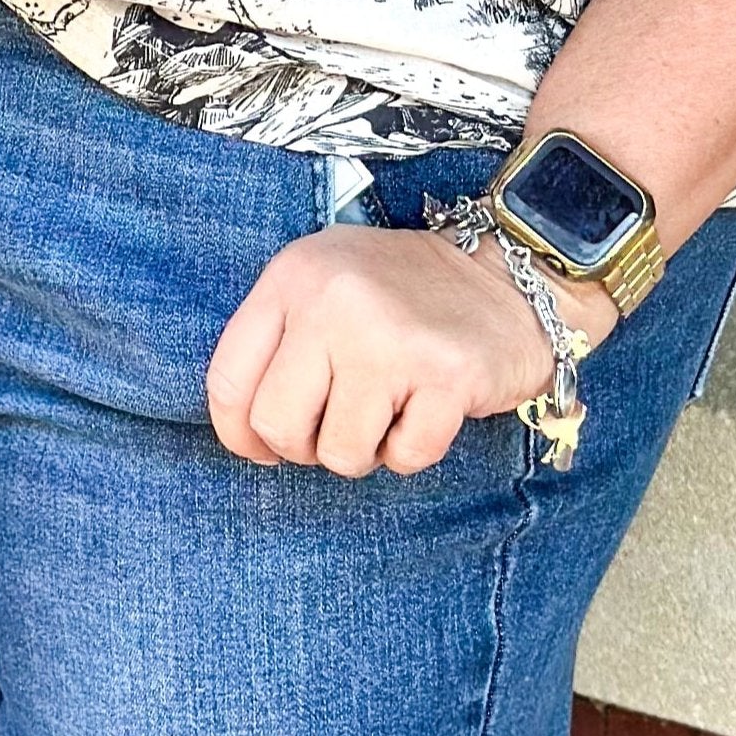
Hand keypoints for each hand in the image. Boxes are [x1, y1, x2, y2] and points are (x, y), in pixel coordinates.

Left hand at [206, 225, 618, 477]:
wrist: (506, 277)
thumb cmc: (402, 292)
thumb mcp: (325, 283)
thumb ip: (279, 340)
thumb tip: (245, 431)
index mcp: (293, 276)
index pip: (228, 377)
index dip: (237, 432)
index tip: (260, 448)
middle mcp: (334, 302)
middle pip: (276, 424)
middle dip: (302, 447)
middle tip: (335, 427)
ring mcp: (390, 339)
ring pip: (339, 454)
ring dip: (363, 450)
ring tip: (386, 410)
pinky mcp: (446, 377)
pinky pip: (404, 459)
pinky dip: (412, 450)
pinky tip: (425, 409)